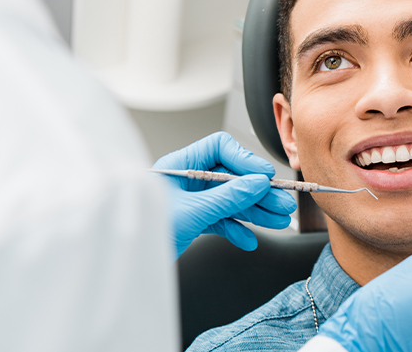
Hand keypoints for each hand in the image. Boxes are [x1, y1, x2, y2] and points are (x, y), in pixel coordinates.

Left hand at [153, 132, 296, 258]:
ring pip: (230, 200)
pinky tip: (248, 239)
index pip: (219, 149)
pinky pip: (221, 220)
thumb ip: (227, 197)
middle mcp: (186, 180)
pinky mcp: (193, 221)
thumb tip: (257, 184)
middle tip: (281, 203)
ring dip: (255, 211)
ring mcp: (191, 200)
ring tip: (277, 220)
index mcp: (179, 165)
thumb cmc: (145, 233)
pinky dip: (236, 229)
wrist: (130, 263)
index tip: (265, 176)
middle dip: (258, 192)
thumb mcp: (192, 211)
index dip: (244, 160)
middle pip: (231, 177)